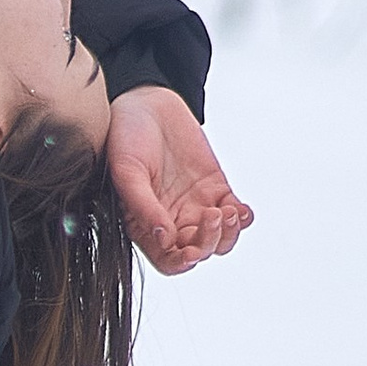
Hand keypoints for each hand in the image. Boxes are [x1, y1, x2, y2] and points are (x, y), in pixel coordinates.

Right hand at [106, 84, 254, 276]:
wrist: (145, 102)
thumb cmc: (123, 135)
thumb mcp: (126, 171)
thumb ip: (144, 207)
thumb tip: (164, 238)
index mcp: (144, 224)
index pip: (167, 259)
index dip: (181, 263)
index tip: (191, 251)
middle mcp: (171, 220)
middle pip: (197, 250)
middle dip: (208, 242)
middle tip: (212, 215)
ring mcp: (195, 205)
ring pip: (219, 238)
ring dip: (228, 233)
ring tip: (228, 211)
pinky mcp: (216, 187)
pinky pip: (235, 213)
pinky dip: (243, 218)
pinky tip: (241, 209)